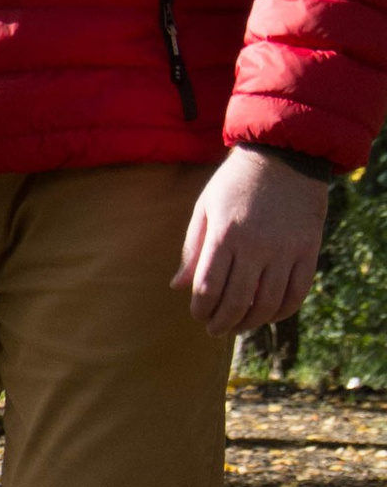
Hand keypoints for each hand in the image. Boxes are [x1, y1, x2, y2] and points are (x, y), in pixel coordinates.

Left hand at [174, 149, 330, 337]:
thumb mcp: (206, 208)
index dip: (201, 309)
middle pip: (237, 301)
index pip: (208, 287)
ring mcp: (285, 250)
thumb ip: (193, 249)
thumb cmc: (236, 183)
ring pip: (268, 304)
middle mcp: (256, 246)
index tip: (198, 314)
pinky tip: (269, 314)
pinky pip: (297, 293)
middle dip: (222, 323)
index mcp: (225, 235)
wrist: (285, 156)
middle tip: (215, 329)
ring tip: (239, 326)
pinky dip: (282, 311)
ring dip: (251, 322)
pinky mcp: (308, 250)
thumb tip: (177, 287)